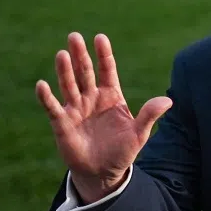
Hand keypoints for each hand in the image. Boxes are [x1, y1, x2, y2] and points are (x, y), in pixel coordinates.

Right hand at [36, 33, 171, 202]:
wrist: (103, 173)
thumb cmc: (122, 151)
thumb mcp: (139, 134)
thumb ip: (149, 115)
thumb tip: (168, 100)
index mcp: (111, 96)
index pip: (107, 70)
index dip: (104, 55)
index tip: (100, 38)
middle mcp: (92, 98)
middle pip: (85, 72)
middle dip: (80, 55)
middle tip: (74, 36)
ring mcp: (76, 109)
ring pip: (69, 85)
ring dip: (65, 70)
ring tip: (62, 54)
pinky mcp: (63, 124)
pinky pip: (53, 107)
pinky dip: (46, 97)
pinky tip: (42, 85)